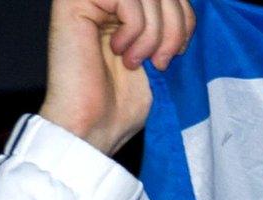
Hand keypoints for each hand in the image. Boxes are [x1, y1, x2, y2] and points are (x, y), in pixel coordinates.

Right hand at [39, 0, 196, 155]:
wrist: (94, 125)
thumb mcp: (163, 54)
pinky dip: (134, 30)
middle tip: (161, 61)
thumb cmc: (124, 101)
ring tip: (137, 61)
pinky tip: (118, 51)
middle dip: (174, 27)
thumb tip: (189, 5)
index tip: (179, 51)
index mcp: (128, 7)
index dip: (186, 18)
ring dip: (154, 33)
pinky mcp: (73, 1)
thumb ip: (172, 23)